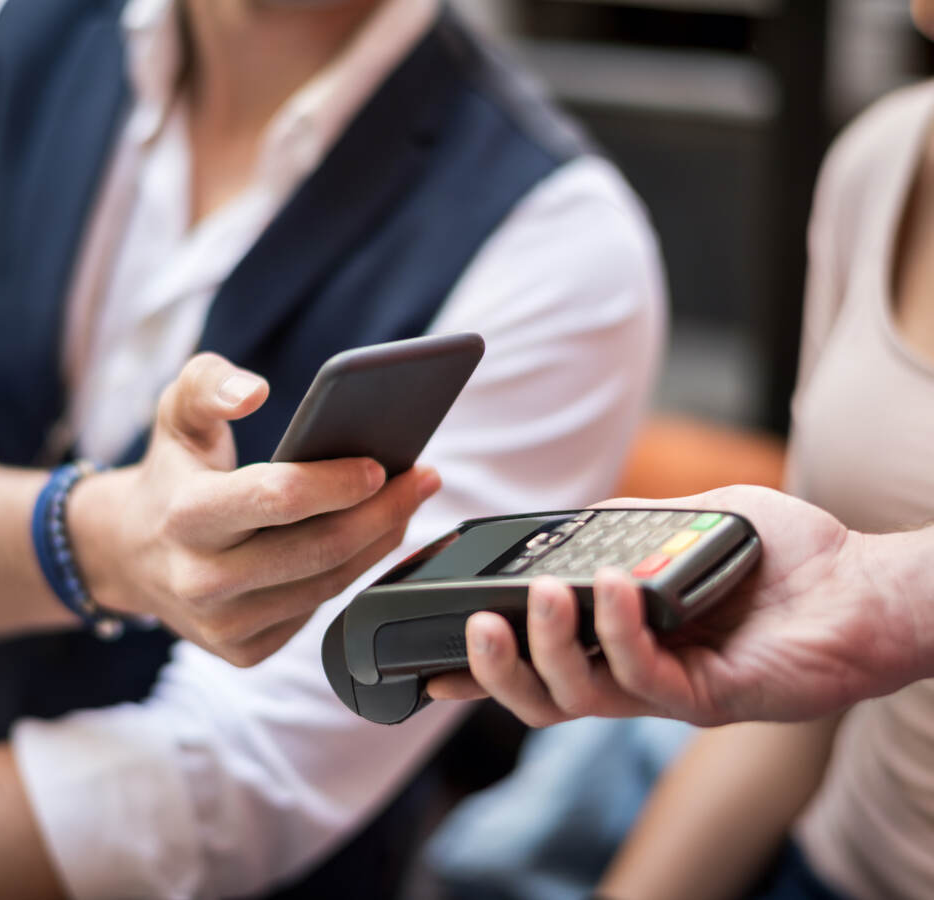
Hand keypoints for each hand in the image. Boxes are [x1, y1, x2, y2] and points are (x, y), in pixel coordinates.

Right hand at [70, 353, 440, 666]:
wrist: (130, 553)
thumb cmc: (171, 473)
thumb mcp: (174, 413)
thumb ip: (208, 383)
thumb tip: (254, 391)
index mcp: (184, 516)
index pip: (278, 499)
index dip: (338, 482)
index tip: (381, 463)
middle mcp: (200, 579)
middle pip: (319, 549)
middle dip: (384, 511)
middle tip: (423, 478)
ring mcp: (223, 625)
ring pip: (328, 584)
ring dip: (379, 542)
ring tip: (408, 501)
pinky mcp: (244, 650)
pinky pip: (317, 611)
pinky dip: (352, 573)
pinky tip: (370, 540)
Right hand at [428, 484, 920, 724]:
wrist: (868, 584)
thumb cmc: (787, 557)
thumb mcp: (689, 523)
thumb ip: (632, 527)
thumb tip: (572, 523)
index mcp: (623, 642)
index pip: (539, 665)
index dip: (483, 670)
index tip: (430, 663)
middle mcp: (638, 676)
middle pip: (542, 700)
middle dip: (494, 671)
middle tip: (476, 627)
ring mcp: (672, 692)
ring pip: (578, 698)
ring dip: (546, 646)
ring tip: (540, 597)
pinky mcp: (710, 697)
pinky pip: (643, 675)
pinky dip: (616, 629)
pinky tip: (615, 587)